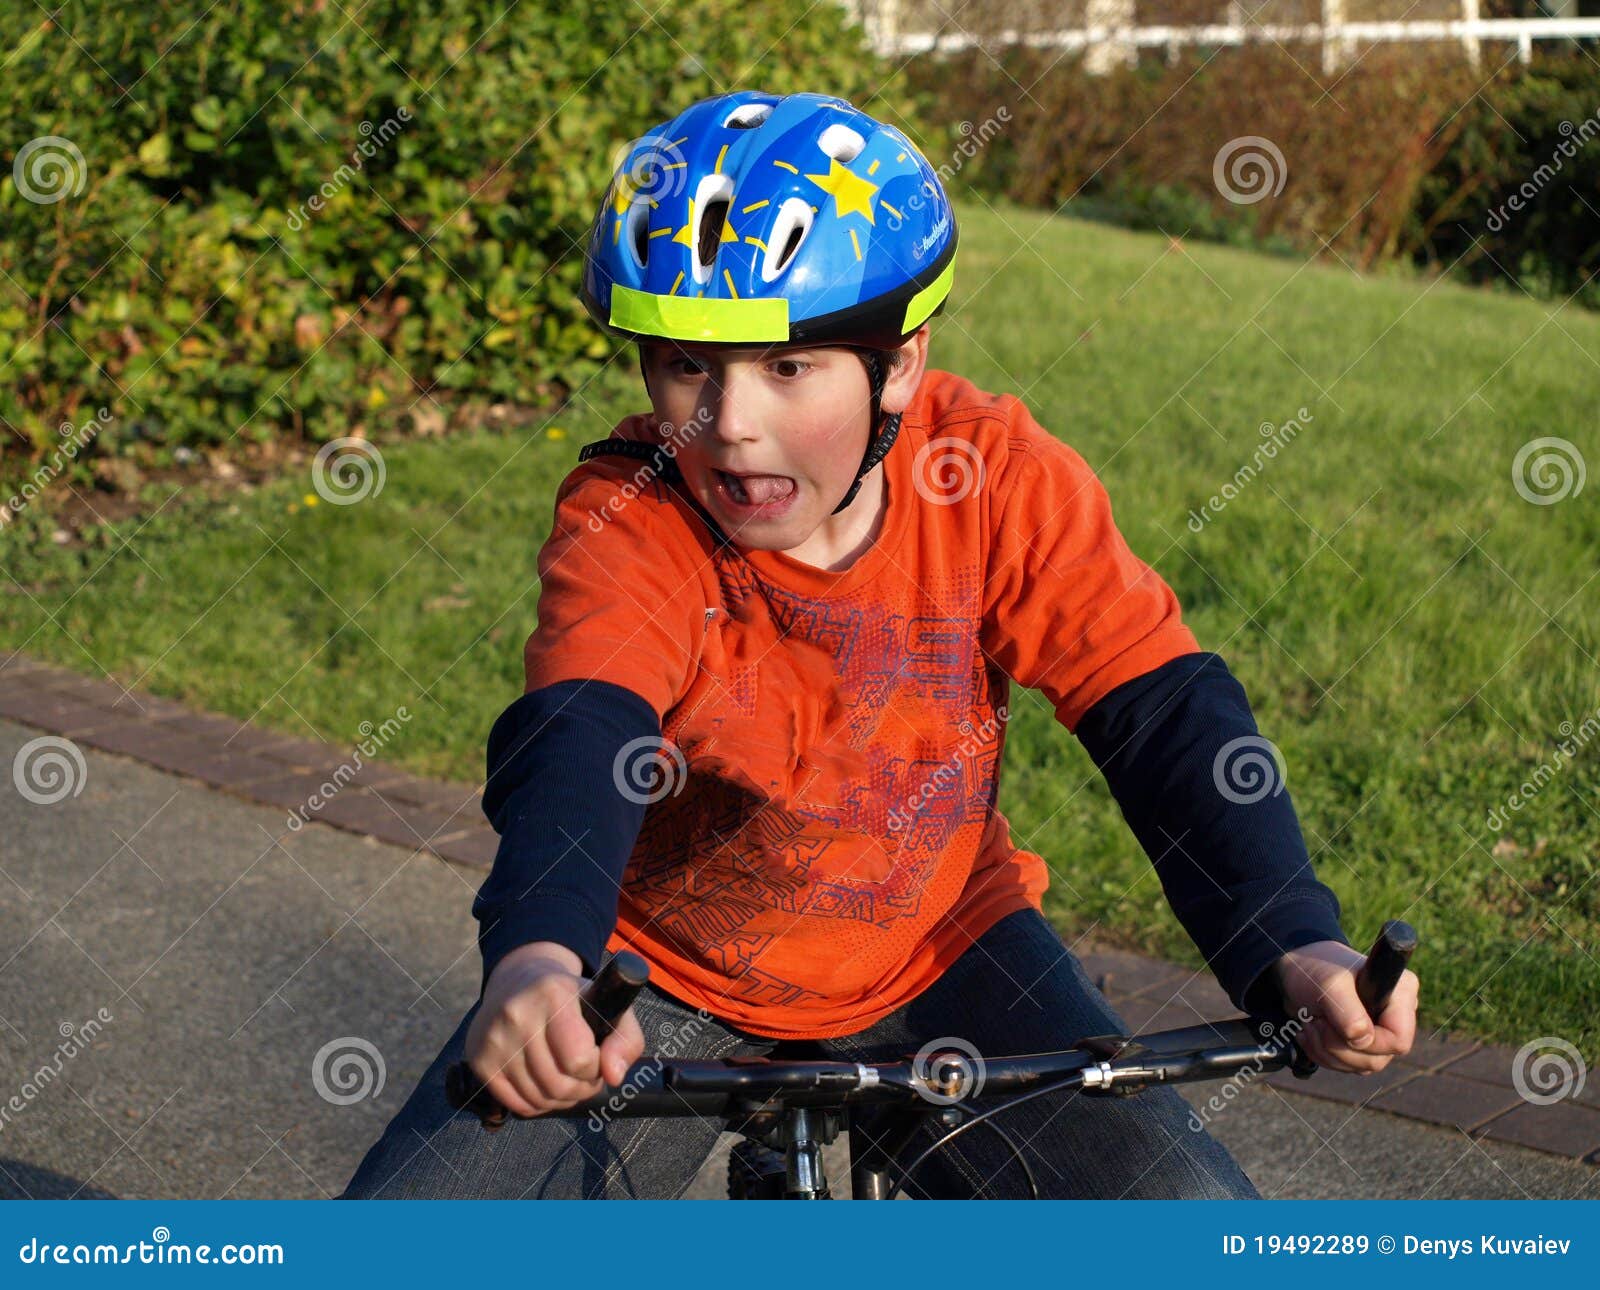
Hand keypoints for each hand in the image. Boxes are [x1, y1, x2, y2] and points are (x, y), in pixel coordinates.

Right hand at [463, 941, 645, 1117]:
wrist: (520, 980)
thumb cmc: (572, 997)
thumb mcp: (608, 1006)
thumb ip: (626, 1040)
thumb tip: (614, 1077)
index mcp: (552, 993)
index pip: (580, 1059)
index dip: (596, 1067)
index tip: (597, 1056)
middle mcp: (516, 1013)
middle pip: (558, 1085)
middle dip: (582, 1088)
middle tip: (586, 1075)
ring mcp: (493, 1038)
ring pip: (538, 1099)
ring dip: (561, 1099)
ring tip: (568, 1079)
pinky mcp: (479, 1059)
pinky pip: (516, 1104)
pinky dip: (538, 1104)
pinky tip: (545, 1083)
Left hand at [1273, 940, 1417, 1074]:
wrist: (1296, 971)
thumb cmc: (1317, 968)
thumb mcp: (1328, 984)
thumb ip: (1347, 1012)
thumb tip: (1362, 1041)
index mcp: (1400, 995)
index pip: (1399, 1040)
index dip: (1370, 1044)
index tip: (1341, 1027)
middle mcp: (1394, 1016)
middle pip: (1377, 1059)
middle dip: (1338, 1046)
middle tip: (1316, 1021)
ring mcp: (1379, 1033)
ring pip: (1360, 1066)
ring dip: (1326, 1050)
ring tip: (1310, 1023)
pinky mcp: (1361, 1045)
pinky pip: (1346, 1066)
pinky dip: (1322, 1054)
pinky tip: (1309, 1031)